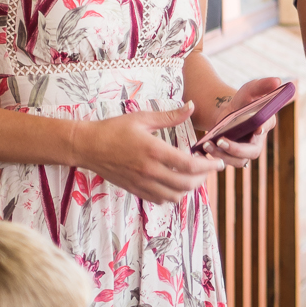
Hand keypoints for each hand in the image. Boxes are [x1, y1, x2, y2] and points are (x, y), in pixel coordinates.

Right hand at [71, 104, 222, 203]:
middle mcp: (149, 170)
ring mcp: (141, 183)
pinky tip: (175, 184)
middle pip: (185, 184)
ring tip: (193, 177)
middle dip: (203, 179)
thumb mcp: (142, 117)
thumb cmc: (113, 129)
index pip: (189, 165)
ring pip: (174, 196)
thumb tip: (191, 106)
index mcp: (153, 151)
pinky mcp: (134, 189)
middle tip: (208, 169)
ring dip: (188, 189)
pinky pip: (159, 199)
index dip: (208, 166)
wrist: (87, 146)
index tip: (218, 163)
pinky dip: (172, 195)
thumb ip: (169, 116)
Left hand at [195, 76, 286, 167]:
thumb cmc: (241, 101)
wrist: (226, 113)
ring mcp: (246, 152)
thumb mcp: (249, 90)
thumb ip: (262, 85)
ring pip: (237, 160)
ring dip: (222, 154)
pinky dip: (214, 158)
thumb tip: (277, 80)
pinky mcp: (234, 157)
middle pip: (252, 151)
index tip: (256, 128)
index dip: (263, 128)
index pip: (267, 126)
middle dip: (236, 149)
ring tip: (207, 145)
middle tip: (221, 141)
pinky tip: (201, 150)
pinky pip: (226, 161)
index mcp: (267, 122)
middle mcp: (259, 140)